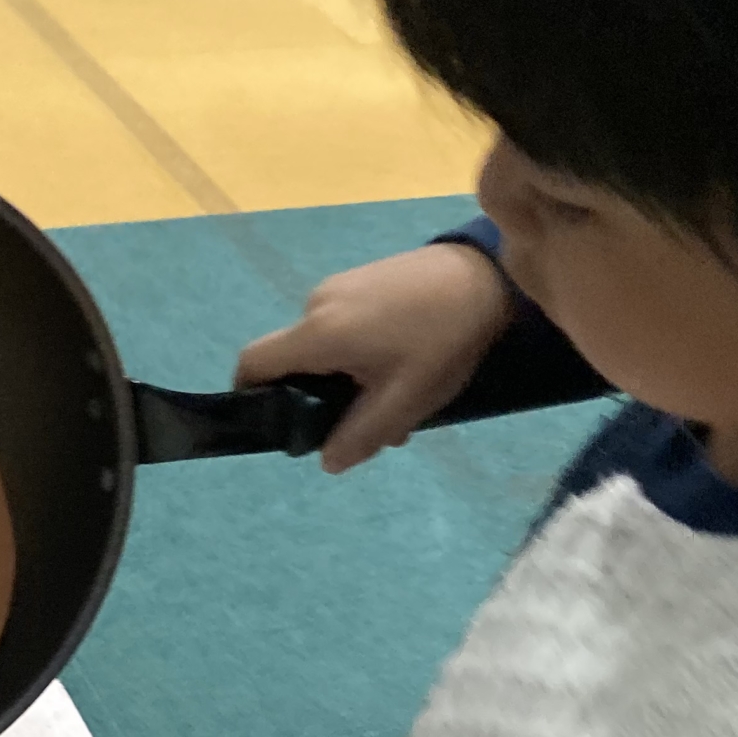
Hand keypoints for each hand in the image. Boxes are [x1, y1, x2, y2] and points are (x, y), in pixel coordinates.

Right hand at [235, 242, 515, 473]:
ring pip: (321, 346)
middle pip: (293, 361)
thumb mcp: (406, 400)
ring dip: (344, 376)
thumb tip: (326, 462)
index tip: (278, 422)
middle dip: (318, 396)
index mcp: (318, 334)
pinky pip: (340, 324)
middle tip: (365, 420)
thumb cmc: (443, 340)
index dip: (251, 396)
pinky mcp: (359, 278)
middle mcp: (315, 305)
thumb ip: (360, 435)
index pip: (253, 364)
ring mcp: (337, 286)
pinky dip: (357, 351)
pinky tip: (400, 362)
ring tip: (394, 393)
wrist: (487, 274)